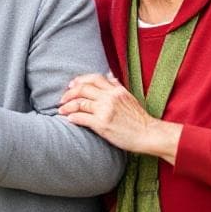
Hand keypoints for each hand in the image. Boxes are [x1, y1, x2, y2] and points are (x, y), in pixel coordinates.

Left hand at [59, 73, 181, 163]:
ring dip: (67, 106)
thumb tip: (109, 77)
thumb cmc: (139, 119)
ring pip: (80, 103)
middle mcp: (110, 97)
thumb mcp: (129, 97)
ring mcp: (106, 110)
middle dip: (69, 93)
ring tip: (62, 111)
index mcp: (116, 90)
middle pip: (83, 89)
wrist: (148, 134)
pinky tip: (69, 119)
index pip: (94, 78)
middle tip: (62, 99)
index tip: (72, 85)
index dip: (80, 80)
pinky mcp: (102, 124)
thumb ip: (117, 87)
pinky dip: (73, 118)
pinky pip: (82, 118)